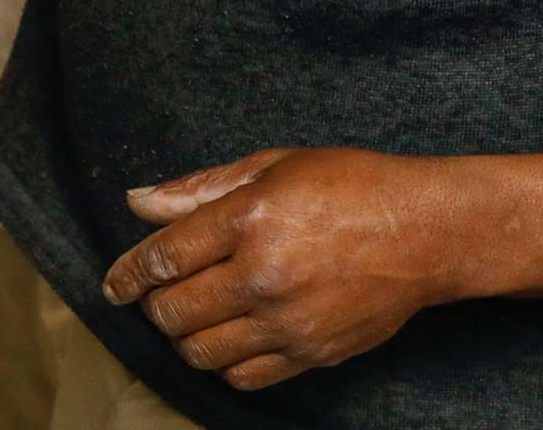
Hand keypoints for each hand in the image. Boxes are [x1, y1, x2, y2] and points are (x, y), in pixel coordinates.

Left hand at [100, 149, 542, 392]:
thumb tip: (138, 202)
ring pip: (201, 352)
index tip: (115, 284)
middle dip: (154, 305)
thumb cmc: (350, 185)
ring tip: (193, 316)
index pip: (163, 258)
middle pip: (174, 312)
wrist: (427, 232)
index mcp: (248, 219)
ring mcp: (289, 322)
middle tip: (159, 294)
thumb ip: (199, 189)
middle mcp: (263, 276)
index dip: (128, 274)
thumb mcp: (271, 164)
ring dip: (184, 337)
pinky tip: (228, 339)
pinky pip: (244, 377)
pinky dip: (223, 364)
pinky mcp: (313, 353)